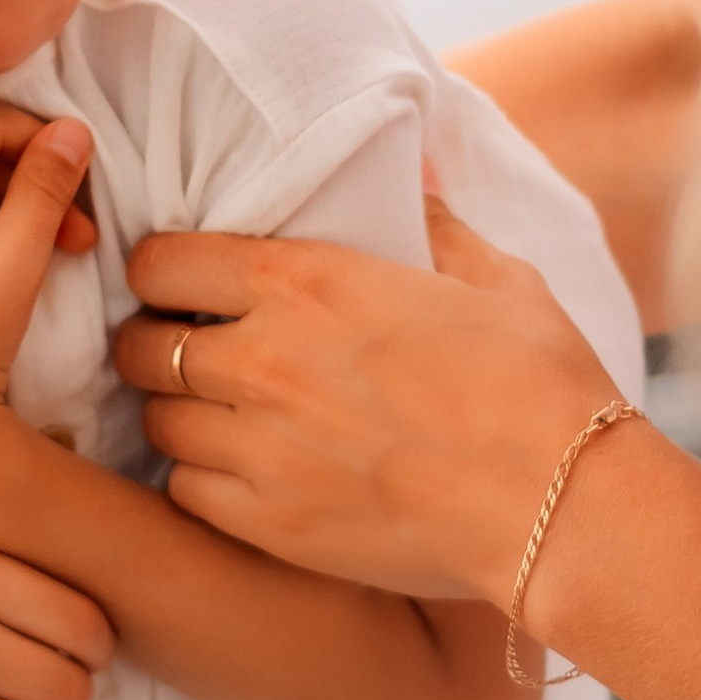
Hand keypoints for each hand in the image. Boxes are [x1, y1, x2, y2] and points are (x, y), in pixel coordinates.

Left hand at [111, 191, 630, 605]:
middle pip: (139, 346)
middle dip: (153, 343)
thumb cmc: (538, 383)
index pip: (164, 261)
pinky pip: (185, 492)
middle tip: (187, 352)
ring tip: (213, 416)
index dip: (162, 271)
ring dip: (177, 413)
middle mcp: (264, 359)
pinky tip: (239, 474)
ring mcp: (258, 446)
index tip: (180, 286)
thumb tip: (416, 177)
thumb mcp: (494, 278)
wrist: (561, 502)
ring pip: (156, 423)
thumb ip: (435, 225)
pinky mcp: (269, 522)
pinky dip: (199, 482)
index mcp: (307, 282)